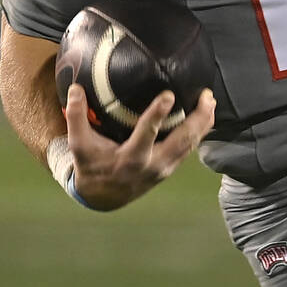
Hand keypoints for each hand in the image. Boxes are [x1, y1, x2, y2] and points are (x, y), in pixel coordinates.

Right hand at [64, 84, 215, 210]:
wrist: (104, 198)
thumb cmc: (92, 167)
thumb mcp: (79, 145)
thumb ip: (76, 116)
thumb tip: (76, 88)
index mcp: (130, 159)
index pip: (146, 135)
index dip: (157, 115)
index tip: (169, 95)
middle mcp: (153, 165)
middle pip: (182, 141)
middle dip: (196, 119)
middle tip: (206, 96)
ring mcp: (165, 168)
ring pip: (190, 145)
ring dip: (203, 124)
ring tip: (210, 101)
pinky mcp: (171, 167)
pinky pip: (190, 148)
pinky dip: (200, 132)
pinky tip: (206, 116)